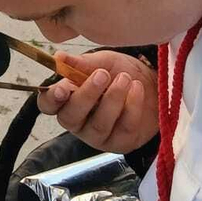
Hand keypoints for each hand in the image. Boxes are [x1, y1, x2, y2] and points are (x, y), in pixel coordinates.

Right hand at [37, 50, 157, 152]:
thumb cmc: (120, 73)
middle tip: (102, 74)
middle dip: (86, 95)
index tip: (62, 88)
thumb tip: (59, 57)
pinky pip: (124, 128)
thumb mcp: (102, 62)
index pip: (48, 105)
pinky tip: (137, 88)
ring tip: (125, 78)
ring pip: (99, 124)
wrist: (153, 85)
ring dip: (113, 99)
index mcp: (67, 99)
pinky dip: (132, 106)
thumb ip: (81, 63)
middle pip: (70, 117)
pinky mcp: (121, 143)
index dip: (51, 99)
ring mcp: (99, 135)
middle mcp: (78, 121)